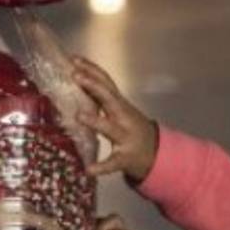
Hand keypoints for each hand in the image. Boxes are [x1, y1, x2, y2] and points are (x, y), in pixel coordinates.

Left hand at [72, 56, 158, 181]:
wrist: (155, 152)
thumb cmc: (130, 127)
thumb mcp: (118, 110)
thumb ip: (101, 98)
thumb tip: (76, 79)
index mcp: (119, 104)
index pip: (106, 82)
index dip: (91, 70)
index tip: (75, 59)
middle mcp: (123, 117)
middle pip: (109, 98)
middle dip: (94, 86)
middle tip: (76, 76)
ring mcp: (125, 137)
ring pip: (111, 128)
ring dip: (96, 121)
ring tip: (79, 116)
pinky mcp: (125, 158)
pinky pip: (112, 163)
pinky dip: (101, 167)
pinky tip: (89, 170)